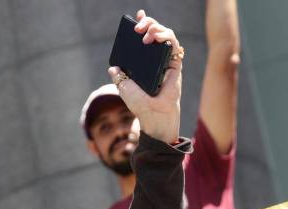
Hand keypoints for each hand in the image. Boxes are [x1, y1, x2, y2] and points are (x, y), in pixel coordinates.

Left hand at [110, 10, 182, 143]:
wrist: (152, 113)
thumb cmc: (140, 103)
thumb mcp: (124, 86)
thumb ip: (119, 75)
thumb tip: (112, 67)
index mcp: (145, 62)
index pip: (144, 39)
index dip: (143, 25)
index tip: (137, 16)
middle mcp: (156, 58)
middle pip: (155, 33)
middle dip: (148, 23)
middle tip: (138, 26)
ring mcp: (166, 59)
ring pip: (166, 35)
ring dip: (156, 28)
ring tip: (146, 34)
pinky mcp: (175, 63)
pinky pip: (173, 43)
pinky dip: (166, 36)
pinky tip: (156, 37)